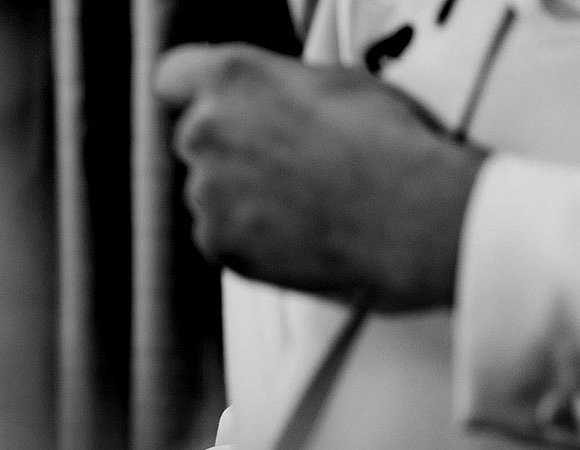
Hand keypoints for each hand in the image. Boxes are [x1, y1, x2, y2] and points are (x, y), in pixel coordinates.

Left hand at [155, 43, 486, 311]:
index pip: (174, 76)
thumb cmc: (384, 143)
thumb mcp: (333, 80)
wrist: (406, 215)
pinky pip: (221, 237)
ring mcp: (207, 193)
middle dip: (228, 148)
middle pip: (195, 138)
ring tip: (301, 200)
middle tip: (282, 160)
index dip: (193, 91)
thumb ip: (277, 86)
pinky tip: (295, 230)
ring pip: (209, 192)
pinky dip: (248, 238)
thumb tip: (273, 97)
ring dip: (240, 196)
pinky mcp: (218, 244)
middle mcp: (207, 132)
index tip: (208, 104)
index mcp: (232, 77)